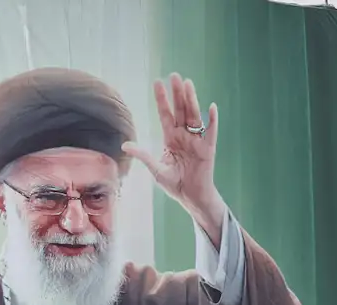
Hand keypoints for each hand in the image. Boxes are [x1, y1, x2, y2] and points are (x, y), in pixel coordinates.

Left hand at [121, 73, 226, 246]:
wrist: (190, 196)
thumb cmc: (174, 183)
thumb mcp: (156, 169)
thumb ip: (143, 155)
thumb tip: (125, 145)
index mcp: (171, 138)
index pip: (165, 114)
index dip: (162, 99)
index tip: (158, 82)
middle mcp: (184, 135)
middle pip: (180, 110)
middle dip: (177, 93)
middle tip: (174, 75)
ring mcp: (197, 140)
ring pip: (194, 115)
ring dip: (192, 99)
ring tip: (188, 83)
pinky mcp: (208, 148)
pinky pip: (211, 131)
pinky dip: (212, 120)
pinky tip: (211, 107)